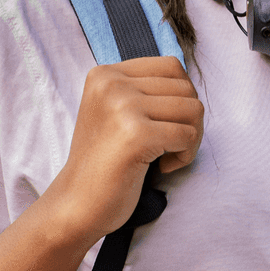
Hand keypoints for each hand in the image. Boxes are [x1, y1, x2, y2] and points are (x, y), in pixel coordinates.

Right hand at [44, 57, 202, 243]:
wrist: (76, 204)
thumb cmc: (103, 163)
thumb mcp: (114, 112)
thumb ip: (144, 92)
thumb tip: (189, 84)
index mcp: (105, 74)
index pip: (171, 66)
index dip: (181, 97)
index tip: (166, 123)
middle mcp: (112, 84)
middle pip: (185, 88)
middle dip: (190, 120)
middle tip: (171, 146)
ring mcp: (123, 107)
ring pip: (193, 109)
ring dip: (191, 138)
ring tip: (168, 156)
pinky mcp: (136, 135)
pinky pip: (188, 136)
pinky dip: (185, 156)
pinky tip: (164, 167)